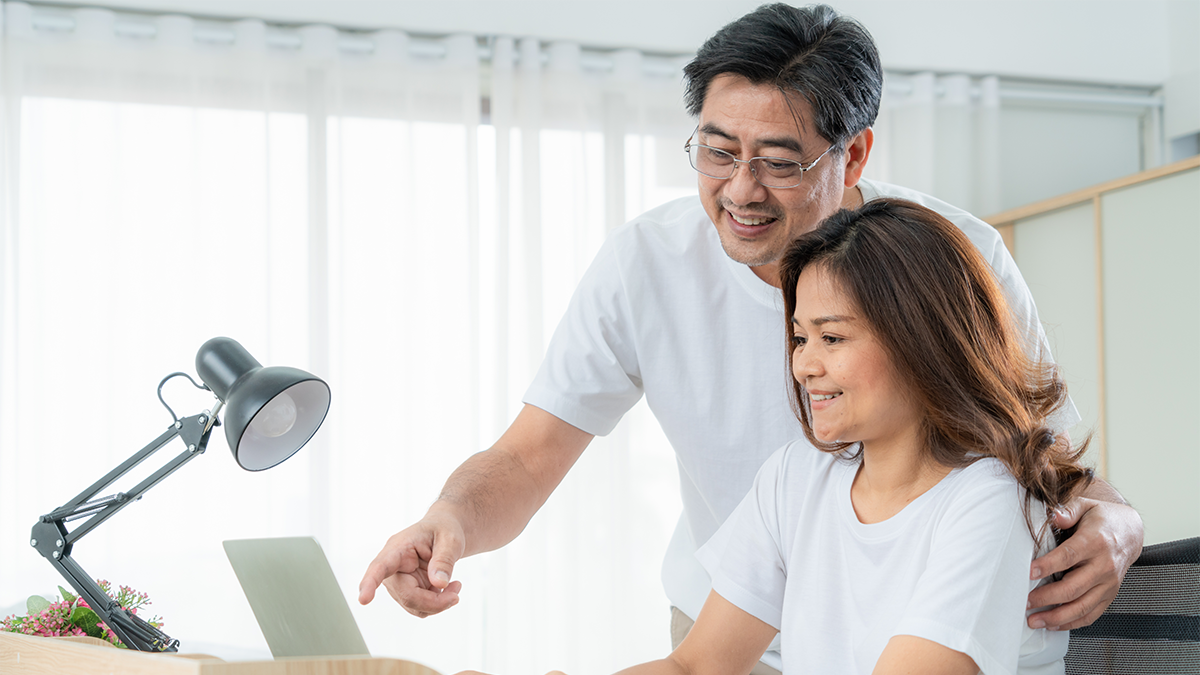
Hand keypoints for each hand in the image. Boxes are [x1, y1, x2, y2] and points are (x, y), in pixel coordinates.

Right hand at [358, 509, 465, 617]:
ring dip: (437, 604)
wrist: (444, 532)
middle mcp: (392, 567)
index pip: (380, 567)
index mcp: (397, 548)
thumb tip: (439, 584)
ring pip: (413, 605)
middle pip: (406, 595)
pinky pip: (419, 608)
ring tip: (455, 586)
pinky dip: (437, 604)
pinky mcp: (407, 591)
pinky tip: (447, 590)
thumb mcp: (450, 538)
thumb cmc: (444, 529)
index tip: (364, 599)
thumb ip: (444, 559)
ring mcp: (398, 582)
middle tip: (456, 594)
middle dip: (434, 601)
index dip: (370, 583)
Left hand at [1026, 497, 1143, 630]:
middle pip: (1073, 587)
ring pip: (1082, 606)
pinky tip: (1053, 624)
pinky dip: (1072, 622)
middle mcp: (1104, 565)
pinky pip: (1091, 614)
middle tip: (1025, 601)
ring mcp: (1108, 583)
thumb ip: (1068, 510)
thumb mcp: (1085, 505)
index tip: (1028, 572)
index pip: (1068, 556)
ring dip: (1056, 617)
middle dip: (1046, 597)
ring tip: (1035, 621)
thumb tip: (1054, 515)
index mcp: (1095, 541)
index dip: (1047, 566)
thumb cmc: (1102, 518)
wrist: (1130, 531)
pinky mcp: (1109, 595)